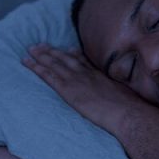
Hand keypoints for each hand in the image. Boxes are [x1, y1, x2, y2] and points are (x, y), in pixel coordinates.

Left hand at [22, 43, 151, 133]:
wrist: (128, 113)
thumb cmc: (131, 109)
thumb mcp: (127, 95)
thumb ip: (120, 93)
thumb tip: (124, 97)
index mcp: (100, 75)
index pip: (83, 61)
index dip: (73, 54)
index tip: (67, 48)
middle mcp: (87, 74)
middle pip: (66, 58)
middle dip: (53, 51)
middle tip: (41, 45)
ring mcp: (77, 80)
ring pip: (54, 63)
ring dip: (41, 55)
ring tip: (30, 50)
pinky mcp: (69, 90)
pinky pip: (48, 75)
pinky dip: (36, 67)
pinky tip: (27, 62)